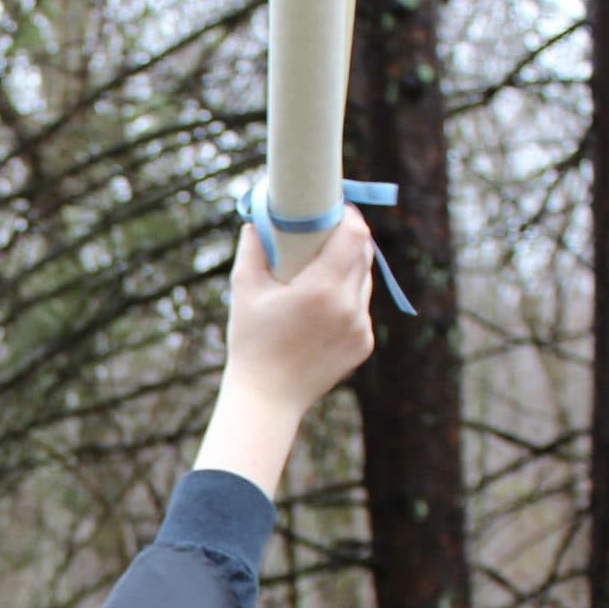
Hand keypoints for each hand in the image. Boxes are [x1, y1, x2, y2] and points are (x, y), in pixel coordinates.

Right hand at [192, 207, 377, 497]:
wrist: (268, 398)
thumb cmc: (251, 343)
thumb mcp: (244, 291)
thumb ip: (252, 249)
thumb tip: (256, 220)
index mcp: (321, 289)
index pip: (354, 235)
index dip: (349, 216)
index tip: (336, 209)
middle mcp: (348, 306)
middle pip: (363, 254)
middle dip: (348, 237)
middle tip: (326, 232)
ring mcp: (360, 327)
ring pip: (364, 280)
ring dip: (349, 267)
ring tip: (322, 269)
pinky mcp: (363, 344)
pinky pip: (360, 308)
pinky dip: (346, 299)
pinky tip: (322, 307)